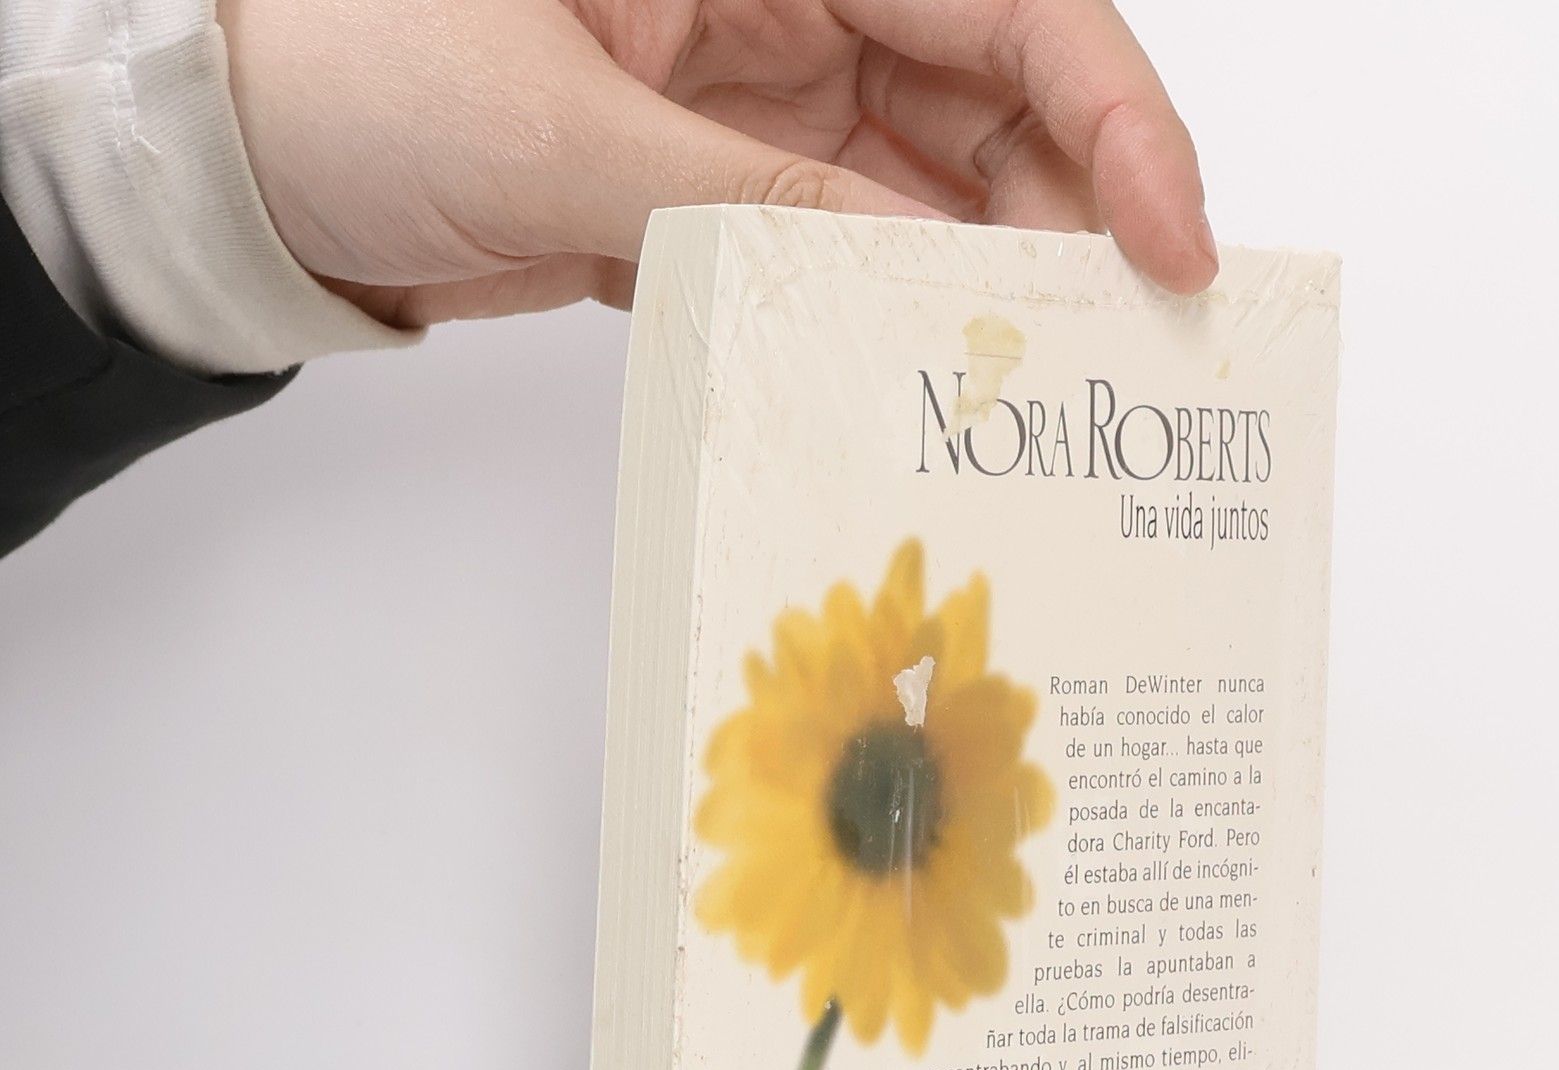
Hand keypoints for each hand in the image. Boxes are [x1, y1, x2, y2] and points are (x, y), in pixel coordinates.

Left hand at [219, 0, 1216, 327]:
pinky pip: (841, 250)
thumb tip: (919, 273)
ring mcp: (753, 101)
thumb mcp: (560, 135)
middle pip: (993, 100)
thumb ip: (751, 204)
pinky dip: (881, 317)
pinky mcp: (715, 188)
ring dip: (983, 287)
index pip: (1000, 2)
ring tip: (1028, 390)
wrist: (235, 164)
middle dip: (1066, 222)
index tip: (1171, 239)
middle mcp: (780, 0)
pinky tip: (918, 382)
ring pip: (929, 188)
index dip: (1113, 114)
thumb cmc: (341, 72)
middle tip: (1110, 353)